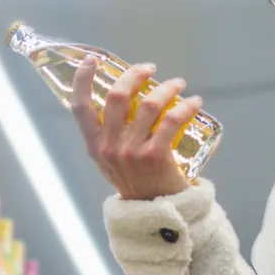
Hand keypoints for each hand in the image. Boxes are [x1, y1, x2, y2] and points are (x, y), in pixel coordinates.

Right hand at [71, 56, 203, 200]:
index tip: (92, 60)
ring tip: (178, 84)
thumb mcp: (111, 162)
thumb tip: (122, 96)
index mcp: (94, 146)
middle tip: (150, 68)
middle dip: (135, 75)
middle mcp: (109, 147)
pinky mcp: (156, 156)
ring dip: (167, 88)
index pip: (79, 107)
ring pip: (148, 104)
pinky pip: (172, 120)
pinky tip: (195, 103)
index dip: (82, 79)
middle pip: (117, 96)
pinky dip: (186, 106)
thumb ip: (109, 135)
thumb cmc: (136, 182)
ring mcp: (131, 152)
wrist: (156, 214)